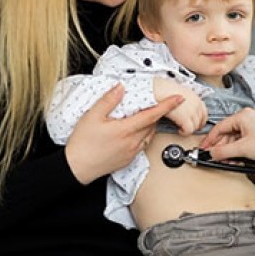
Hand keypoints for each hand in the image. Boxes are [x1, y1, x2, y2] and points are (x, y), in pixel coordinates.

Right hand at [65, 84, 183, 183]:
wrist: (76, 167)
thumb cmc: (82, 143)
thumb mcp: (92, 116)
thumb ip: (108, 100)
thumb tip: (120, 88)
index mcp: (125, 130)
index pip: (152, 115)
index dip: (167, 105)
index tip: (178, 98)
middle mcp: (132, 142)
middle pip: (152, 124)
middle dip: (156, 113)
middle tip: (154, 104)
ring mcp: (132, 152)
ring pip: (148, 135)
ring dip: (149, 125)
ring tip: (141, 116)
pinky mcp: (129, 160)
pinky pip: (142, 145)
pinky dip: (143, 136)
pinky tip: (132, 132)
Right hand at [153, 78, 207, 134]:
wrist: (161, 89)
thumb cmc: (167, 90)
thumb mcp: (182, 93)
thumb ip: (187, 101)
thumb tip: (185, 106)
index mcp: (196, 99)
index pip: (204, 113)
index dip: (200, 120)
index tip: (195, 124)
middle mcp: (197, 105)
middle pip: (201, 121)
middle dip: (195, 126)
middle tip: (187, 128)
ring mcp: (192, 112)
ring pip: (195, 127)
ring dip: (189, 130)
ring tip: (181, 129)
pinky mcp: (185, 119)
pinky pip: (189, 131)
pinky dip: (184, 133)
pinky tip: (179, 130)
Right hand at [200, 108, 254, 163]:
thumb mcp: (244, 149)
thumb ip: (224, 152)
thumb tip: (212, 153)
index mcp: (243, 116)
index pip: (220, 127)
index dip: (210, 140)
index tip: (204, 149)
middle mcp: (249, 118)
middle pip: (227, 134)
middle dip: (222, 148)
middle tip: (217, 159)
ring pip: (236, 139)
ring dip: (231, 151)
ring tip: (230, 161)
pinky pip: (244, 141)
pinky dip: (240, 150)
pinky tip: (239, 159)